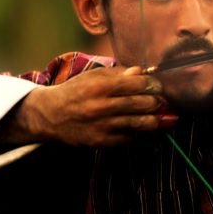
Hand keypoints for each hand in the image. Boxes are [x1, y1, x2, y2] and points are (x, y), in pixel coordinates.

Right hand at [17, 66, 176, 147]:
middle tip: (160, 101)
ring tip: (162, 116)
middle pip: (143, 104)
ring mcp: (102, 126)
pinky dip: (139, 132)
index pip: (138, 84)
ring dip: (156, 120)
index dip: (153, 85)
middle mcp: (102, 106)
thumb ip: (120, 73)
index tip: (156, 86)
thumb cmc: (76, 91)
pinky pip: (130, 137)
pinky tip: (144, 128)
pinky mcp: (102, 141)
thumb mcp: (94, 76)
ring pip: (141, 123)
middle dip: (157, 102)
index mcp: (100, 86)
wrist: (50, 115)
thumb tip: (143, 72)